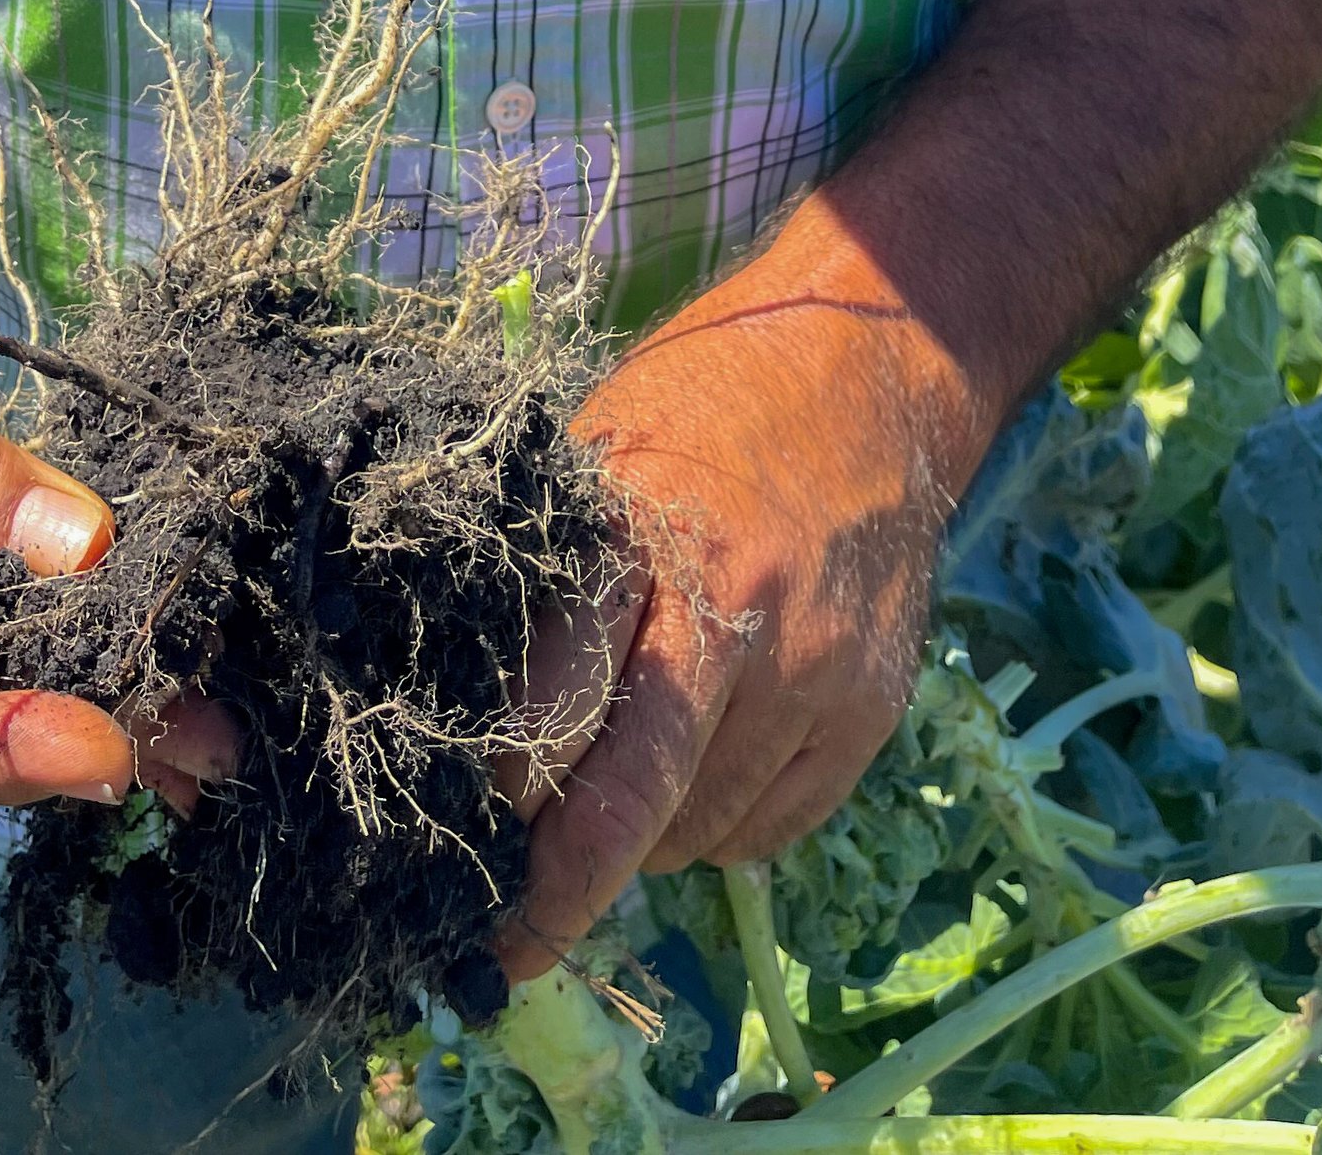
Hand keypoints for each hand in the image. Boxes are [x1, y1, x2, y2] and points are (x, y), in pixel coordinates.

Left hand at [503, 214, 970, 974]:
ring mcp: (817, 670)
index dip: (497, 785)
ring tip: (607, 812)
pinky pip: (771, 829)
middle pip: (632, 796)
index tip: (444, 834)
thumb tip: (460, 702)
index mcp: (644, 535)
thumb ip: (553, 571)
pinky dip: (716, 830)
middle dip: (556, 892)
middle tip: (502, 950)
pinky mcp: (871, 709)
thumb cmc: (709, 397)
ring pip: (698, 828)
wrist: (877, 372)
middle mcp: (739, 614)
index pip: (555, 699)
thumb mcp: (604, 444)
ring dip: (639, 846)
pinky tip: (694, 781)